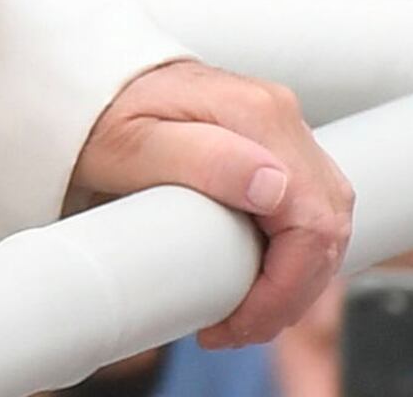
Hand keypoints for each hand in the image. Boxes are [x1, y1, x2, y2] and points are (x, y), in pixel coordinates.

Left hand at [69, 58, 352, 347]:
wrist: (85, 85)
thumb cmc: (98, 115)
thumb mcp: (131, 143)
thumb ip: (202, 159)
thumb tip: (274, 189)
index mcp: (256, 115)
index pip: (312, 221)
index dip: (286, 287)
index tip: (239, 321)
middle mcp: (280, 117)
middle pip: (327, 226)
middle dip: (290, 294)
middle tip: (233, 328)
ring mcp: (280, 131)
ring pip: (324, 222)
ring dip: (293, 280)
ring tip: (239, 312)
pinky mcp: (273, 147)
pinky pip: (307, 210)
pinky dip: (290, 256)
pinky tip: (251, 279)